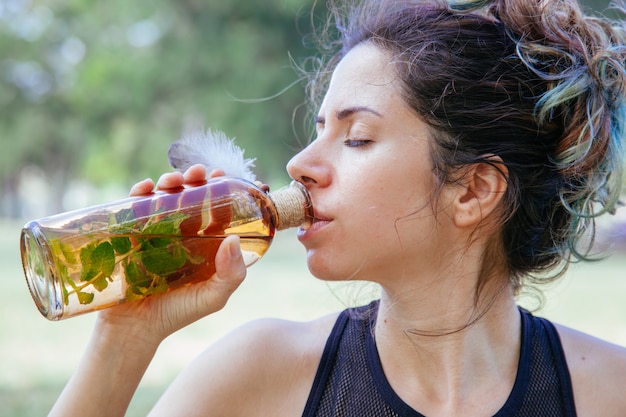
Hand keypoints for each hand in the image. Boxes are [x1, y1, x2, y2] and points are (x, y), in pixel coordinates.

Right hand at [98, 165, 246, 343]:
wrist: (133, 330)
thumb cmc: (177, 314)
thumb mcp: (213, 297)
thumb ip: (231, 275)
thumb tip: (233, 239)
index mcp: (203, 245)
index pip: (215, 211)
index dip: (221, 191)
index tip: (223, 177)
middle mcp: (180, 235)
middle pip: (189, 198)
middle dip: (194, 180)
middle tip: (198, 173)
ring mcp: (153, 234)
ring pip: (163, 198)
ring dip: (168, 182)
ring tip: (172, 180)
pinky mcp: (128, 236)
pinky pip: (133, 208)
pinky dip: (139, 193)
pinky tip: (145, 188)